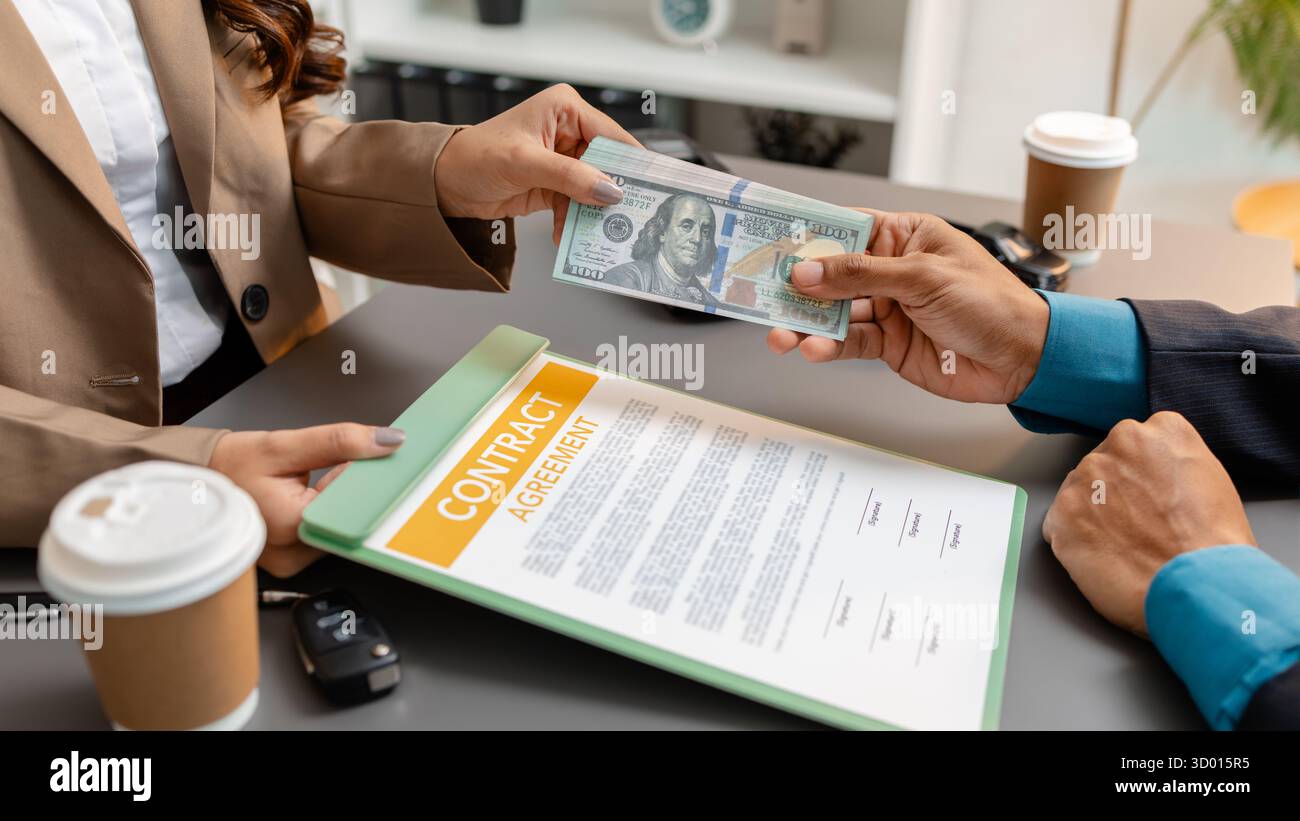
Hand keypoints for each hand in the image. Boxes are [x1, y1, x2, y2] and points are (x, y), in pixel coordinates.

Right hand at [208, 423, 406, 576]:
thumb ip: (338, 441)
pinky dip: (330, 511)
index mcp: (292, 526)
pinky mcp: (292, 561)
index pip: (354, 500)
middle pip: (350, 518)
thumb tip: (387, 441)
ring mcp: (293, 562)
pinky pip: (325, 533)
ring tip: (332, 473)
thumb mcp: (283, 444)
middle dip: (358, 487)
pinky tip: (325, 490)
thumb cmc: (229, 466)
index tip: (380, 455)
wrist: (198, 482)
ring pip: (340, 526)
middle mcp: (293, 554)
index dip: (368, 475)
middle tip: (358, 459)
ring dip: (344, 500)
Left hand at [434, 84, 639, 243]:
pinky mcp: (555, 185)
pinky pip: (577, 204)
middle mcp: (568, 131)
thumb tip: (610, 191)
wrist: (445, 183)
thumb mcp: (526, 163)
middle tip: (630, 216)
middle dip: (613, 192)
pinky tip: (568, 235)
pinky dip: (574, 221)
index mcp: (565, 109)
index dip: (630, 162)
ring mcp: (563, 160)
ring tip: (600, 232)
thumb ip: (571, 176)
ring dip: (593, 212)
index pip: (611, 135)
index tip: (649, 187)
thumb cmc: (475, 157)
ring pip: (594, 189)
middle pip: (607, 164)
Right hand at [767, 210, 1049, 403]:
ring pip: (832, 313)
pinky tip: (814, 349)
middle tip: (761, 294)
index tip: (771, 241)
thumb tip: (810, 271)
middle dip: (796, 286)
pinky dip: (828, 347)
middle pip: (829, 273)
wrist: (1023, 359)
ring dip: (805, 323)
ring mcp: (888, 308)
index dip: (807, 235)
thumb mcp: (922, 278)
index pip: (844, 228)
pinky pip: (848, 342)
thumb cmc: (993, 304)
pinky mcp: (888, 344)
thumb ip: (861, 275)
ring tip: (782, 334)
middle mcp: (891, 270)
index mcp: (904, 236)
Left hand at [1043, 412, 1255, 635]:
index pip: (1139, 441)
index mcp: (1163, 430)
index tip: (1150, 496)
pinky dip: (1074, 540)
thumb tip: (1151, 474)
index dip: (1144, 475)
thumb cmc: (1213, 546)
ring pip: (1080, 492)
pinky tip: (1103, 557)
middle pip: (1105, 463)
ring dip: (1093, 514)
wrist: (1197, 586)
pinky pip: (1058, 523)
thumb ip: (1172, 464)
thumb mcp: (1210, 480)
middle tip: (1137, 525)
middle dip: (1114, 491)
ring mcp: (1086, 476)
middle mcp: (1120, 443)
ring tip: (1124, 545)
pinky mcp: (1061, 511)